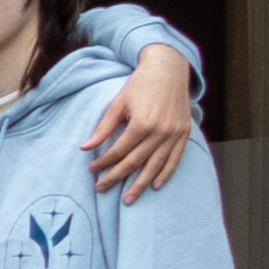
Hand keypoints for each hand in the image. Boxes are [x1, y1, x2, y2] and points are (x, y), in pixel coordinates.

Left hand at [85, 40, 198, 199]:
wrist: (169, 69)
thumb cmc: (140, 85)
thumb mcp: (117, 104)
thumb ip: (103, 128)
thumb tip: (84, 148)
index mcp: (142, 123)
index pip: (119, 151)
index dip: (104, 162)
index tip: (92, 170)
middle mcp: (161, 131)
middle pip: (135, 162)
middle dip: (117, 177)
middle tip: (102, 189)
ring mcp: (175, 134)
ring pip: (156, 165)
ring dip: (141, 183)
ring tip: (129, 199)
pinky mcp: (184, 133)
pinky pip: (176, 159)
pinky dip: (166, 173)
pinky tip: (155, 185)